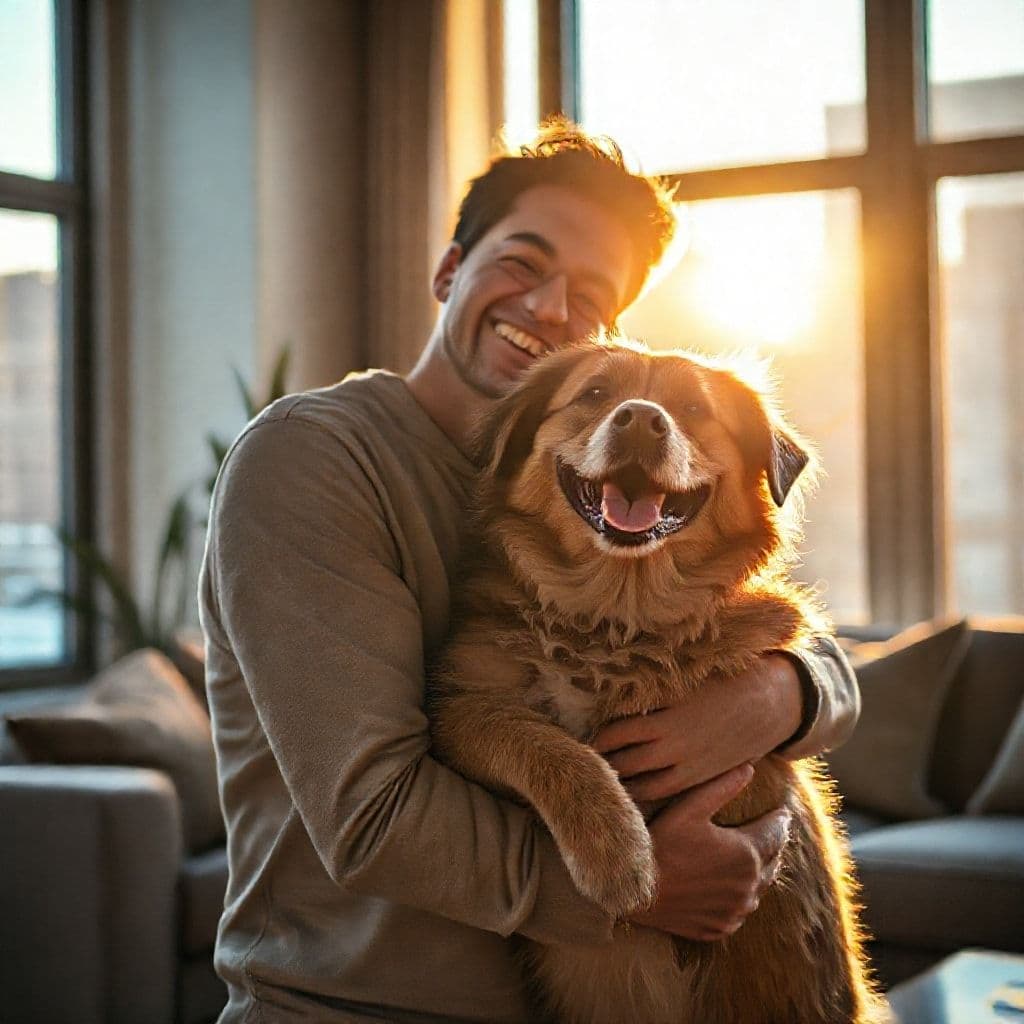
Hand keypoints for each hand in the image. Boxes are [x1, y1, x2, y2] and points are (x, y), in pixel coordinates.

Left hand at [592, 653, 803, 801]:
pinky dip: (644, 793)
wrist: (770, 703)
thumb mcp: (686, 680)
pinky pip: (666, 791)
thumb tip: (617, 689)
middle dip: (603, 765)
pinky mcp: (702, 777)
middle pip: (626, 763)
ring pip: (644, 785)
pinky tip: (630, 791)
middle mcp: (676, 744)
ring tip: (599, 781)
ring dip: (620, 784)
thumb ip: (655, 690)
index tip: (580, 737)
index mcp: (669, 715)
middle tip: (580, 765)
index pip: (619, 732)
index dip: (599, 737)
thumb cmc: (724, 679)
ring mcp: (690, 765)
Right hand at [631, 763, 791, 940]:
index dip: (780, 820)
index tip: (783, 812)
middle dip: (773, 846)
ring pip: (759, 890)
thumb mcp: (690, 807)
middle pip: (772, 863)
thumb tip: (750, 767)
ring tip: (754, 860)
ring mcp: (735, 911)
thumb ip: (723, 786)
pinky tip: (730, 890)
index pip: (777, 834)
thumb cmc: (662, 843)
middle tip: (772, 833)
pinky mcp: (721, 927)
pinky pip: (739, 912)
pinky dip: (740, 898)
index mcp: (747, 854)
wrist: (635, 890)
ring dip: (759, 874)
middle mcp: (748, 886)